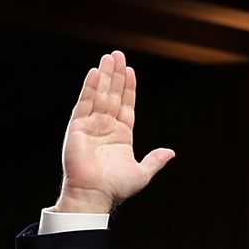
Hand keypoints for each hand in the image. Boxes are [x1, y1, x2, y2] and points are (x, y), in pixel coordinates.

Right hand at [54, 50, 173, 212]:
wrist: (94, 194)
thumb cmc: (116, 187)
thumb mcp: (142, 173)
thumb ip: (154, 160)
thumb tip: (171, 152)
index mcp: (121, 134)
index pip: (126, 104)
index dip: (129, 87)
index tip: (131, 70)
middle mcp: (106, 126)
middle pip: (113, 94)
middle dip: (116, 75)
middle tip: (118, 54)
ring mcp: (91, 125)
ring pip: (99, 94)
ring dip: (104, 75)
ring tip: (109, 57)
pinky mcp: (77, 126)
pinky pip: (84, 103)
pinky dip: (89, 87)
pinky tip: (94, 72)